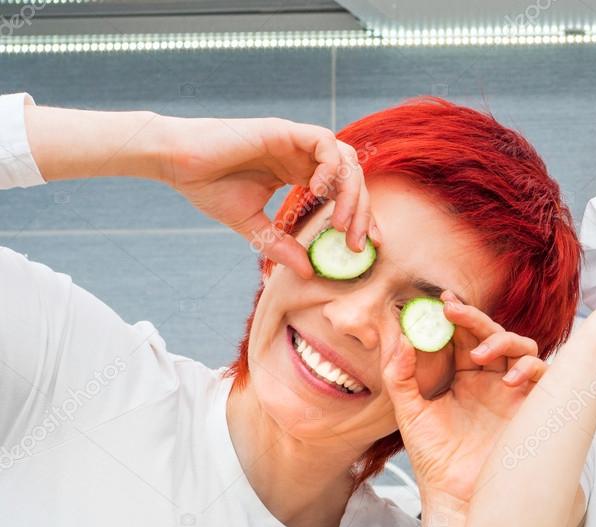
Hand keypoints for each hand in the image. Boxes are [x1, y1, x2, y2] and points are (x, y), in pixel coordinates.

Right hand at [155, 114, 376, 278]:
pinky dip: (330, 167)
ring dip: (351, 193)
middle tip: (355, 244)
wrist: (176, 163)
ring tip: (339, 223)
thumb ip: (281, 246)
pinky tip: (318, 192)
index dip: (359, 216)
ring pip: (346, 159)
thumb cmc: (208, 187)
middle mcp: (302, 156)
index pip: (343, 192)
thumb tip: (307, 272)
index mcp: (298, 174)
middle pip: (352, 178)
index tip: (363, 245)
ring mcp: (295, 141)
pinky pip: (325, 142)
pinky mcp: (284, 130)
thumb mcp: (252, 227)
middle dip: (361, 212)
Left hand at [382, 292, 546, 510]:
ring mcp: (514, 393)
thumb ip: (400, 376)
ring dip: (503, 340)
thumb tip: (400, 338)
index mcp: (464, 379)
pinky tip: (510, 378)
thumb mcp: (410, 413)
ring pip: (522, 347)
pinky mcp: (532, 408)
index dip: (455, 317)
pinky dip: (531, 368)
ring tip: (479, 355)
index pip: (464, 337)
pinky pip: (543, 375)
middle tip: (453, 311)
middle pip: (492, 335)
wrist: (455, 497)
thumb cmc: (433, 460)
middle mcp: (491, 381)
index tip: (440, 302)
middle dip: (475, 319)